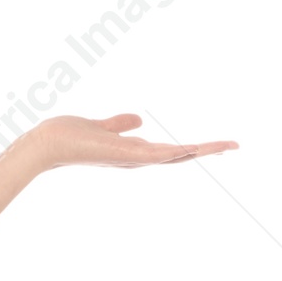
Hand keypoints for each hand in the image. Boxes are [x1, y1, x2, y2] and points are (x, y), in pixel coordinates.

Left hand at [26, 113, 237, 172]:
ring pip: (175, 157)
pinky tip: (196, 148)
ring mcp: (132, 159)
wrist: (47, 144)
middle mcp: (136, 159)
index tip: (213, 144)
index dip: (191, 148)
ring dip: (203, 150)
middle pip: (178, 157)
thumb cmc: (68, 137)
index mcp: (133, 153)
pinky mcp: (125, 155)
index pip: (169, 152)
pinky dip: (178, 152)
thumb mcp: (102, 126)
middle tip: (234, 145)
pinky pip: (157, 155)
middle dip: (207, 150)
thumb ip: (119, 124)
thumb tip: (138, 120)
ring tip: (229, 145)